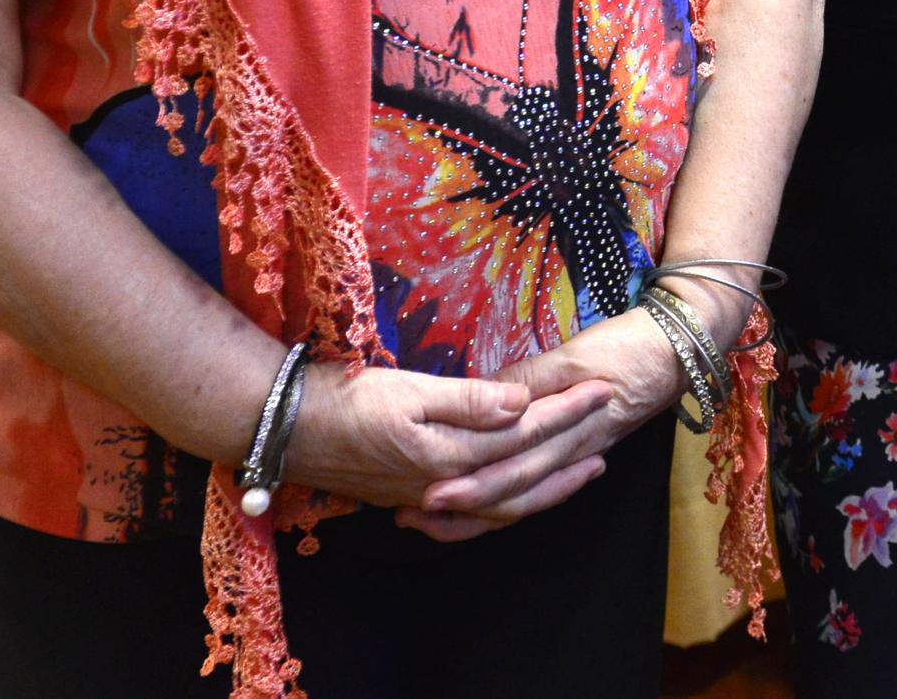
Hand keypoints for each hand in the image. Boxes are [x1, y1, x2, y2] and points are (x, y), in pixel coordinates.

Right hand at [280, 362, 607, 520]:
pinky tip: (517, 492)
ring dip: (546, 484)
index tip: (602, 386)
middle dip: (572, 448)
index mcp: (449, 457)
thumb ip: (469, 400)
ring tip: (583, 466)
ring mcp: (427, 495)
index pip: (524, 435)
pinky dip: (505, 503)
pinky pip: (474, 510)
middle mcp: (445, 486)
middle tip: (611, 421)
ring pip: (502, 501)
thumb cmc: (344, 399)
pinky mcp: (411, 494)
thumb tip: (523, 405)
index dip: (567, 411)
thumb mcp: (408, 390)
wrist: (284, 428)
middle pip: (524, 477)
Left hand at [403, 311, 690, 541]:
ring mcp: (580, 454)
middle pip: (515, 488)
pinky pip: (542, 485)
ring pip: (526, 495)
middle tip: (416, 512)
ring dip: (481, 510)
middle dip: (466, 505)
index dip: (473, 482)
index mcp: (571, 427)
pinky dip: (511, 498)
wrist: (682, 347)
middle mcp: (573, 451)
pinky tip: (486, 505)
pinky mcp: (583, 448)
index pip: (515, 463)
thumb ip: (533, 377)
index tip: (430, 491)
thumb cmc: (629, 344)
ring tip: (435, 517)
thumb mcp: (579, 352)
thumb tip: (487, 398)